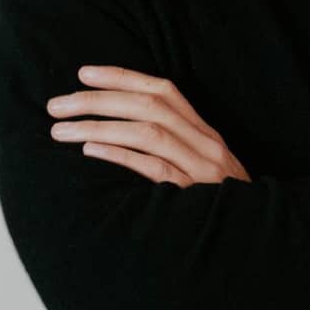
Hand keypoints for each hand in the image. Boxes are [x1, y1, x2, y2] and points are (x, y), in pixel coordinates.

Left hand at [46, 65, 250, 186]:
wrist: (252, 236)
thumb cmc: (218, 201)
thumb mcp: (202, 164)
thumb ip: (175, 142)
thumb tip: (123, 123)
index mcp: (204, 131)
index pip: (163, 90)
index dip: (123, 77)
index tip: (83, 73)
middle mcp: (204, 143)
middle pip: (150, 107)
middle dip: (99, 100)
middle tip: (57, 105)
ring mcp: (200, 169)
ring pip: (148, 133)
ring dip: (100, 126)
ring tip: (60, 130)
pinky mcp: (191, 196)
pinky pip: (154, 169)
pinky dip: (121, 155)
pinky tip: (91, 149)